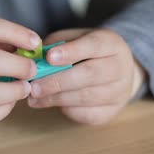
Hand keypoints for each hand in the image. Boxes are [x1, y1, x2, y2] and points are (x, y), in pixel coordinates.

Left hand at [28, 28, 145, 123]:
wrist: (119, 73)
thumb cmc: (89, 53)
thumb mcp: (75, 39)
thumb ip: (56, 45)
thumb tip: (33, 59)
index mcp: (111, 43)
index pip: (93, 45)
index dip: (71, 52)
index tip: (49, 58)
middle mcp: (120, 67)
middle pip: (90, 74)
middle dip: (58, 81)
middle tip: (34, 87)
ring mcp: (120, 91)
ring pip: (87, 97)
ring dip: (57, 99)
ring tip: (34, 98)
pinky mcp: (112, 111)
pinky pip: (87, 114)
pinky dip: (67, 110)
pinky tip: (53, 104)